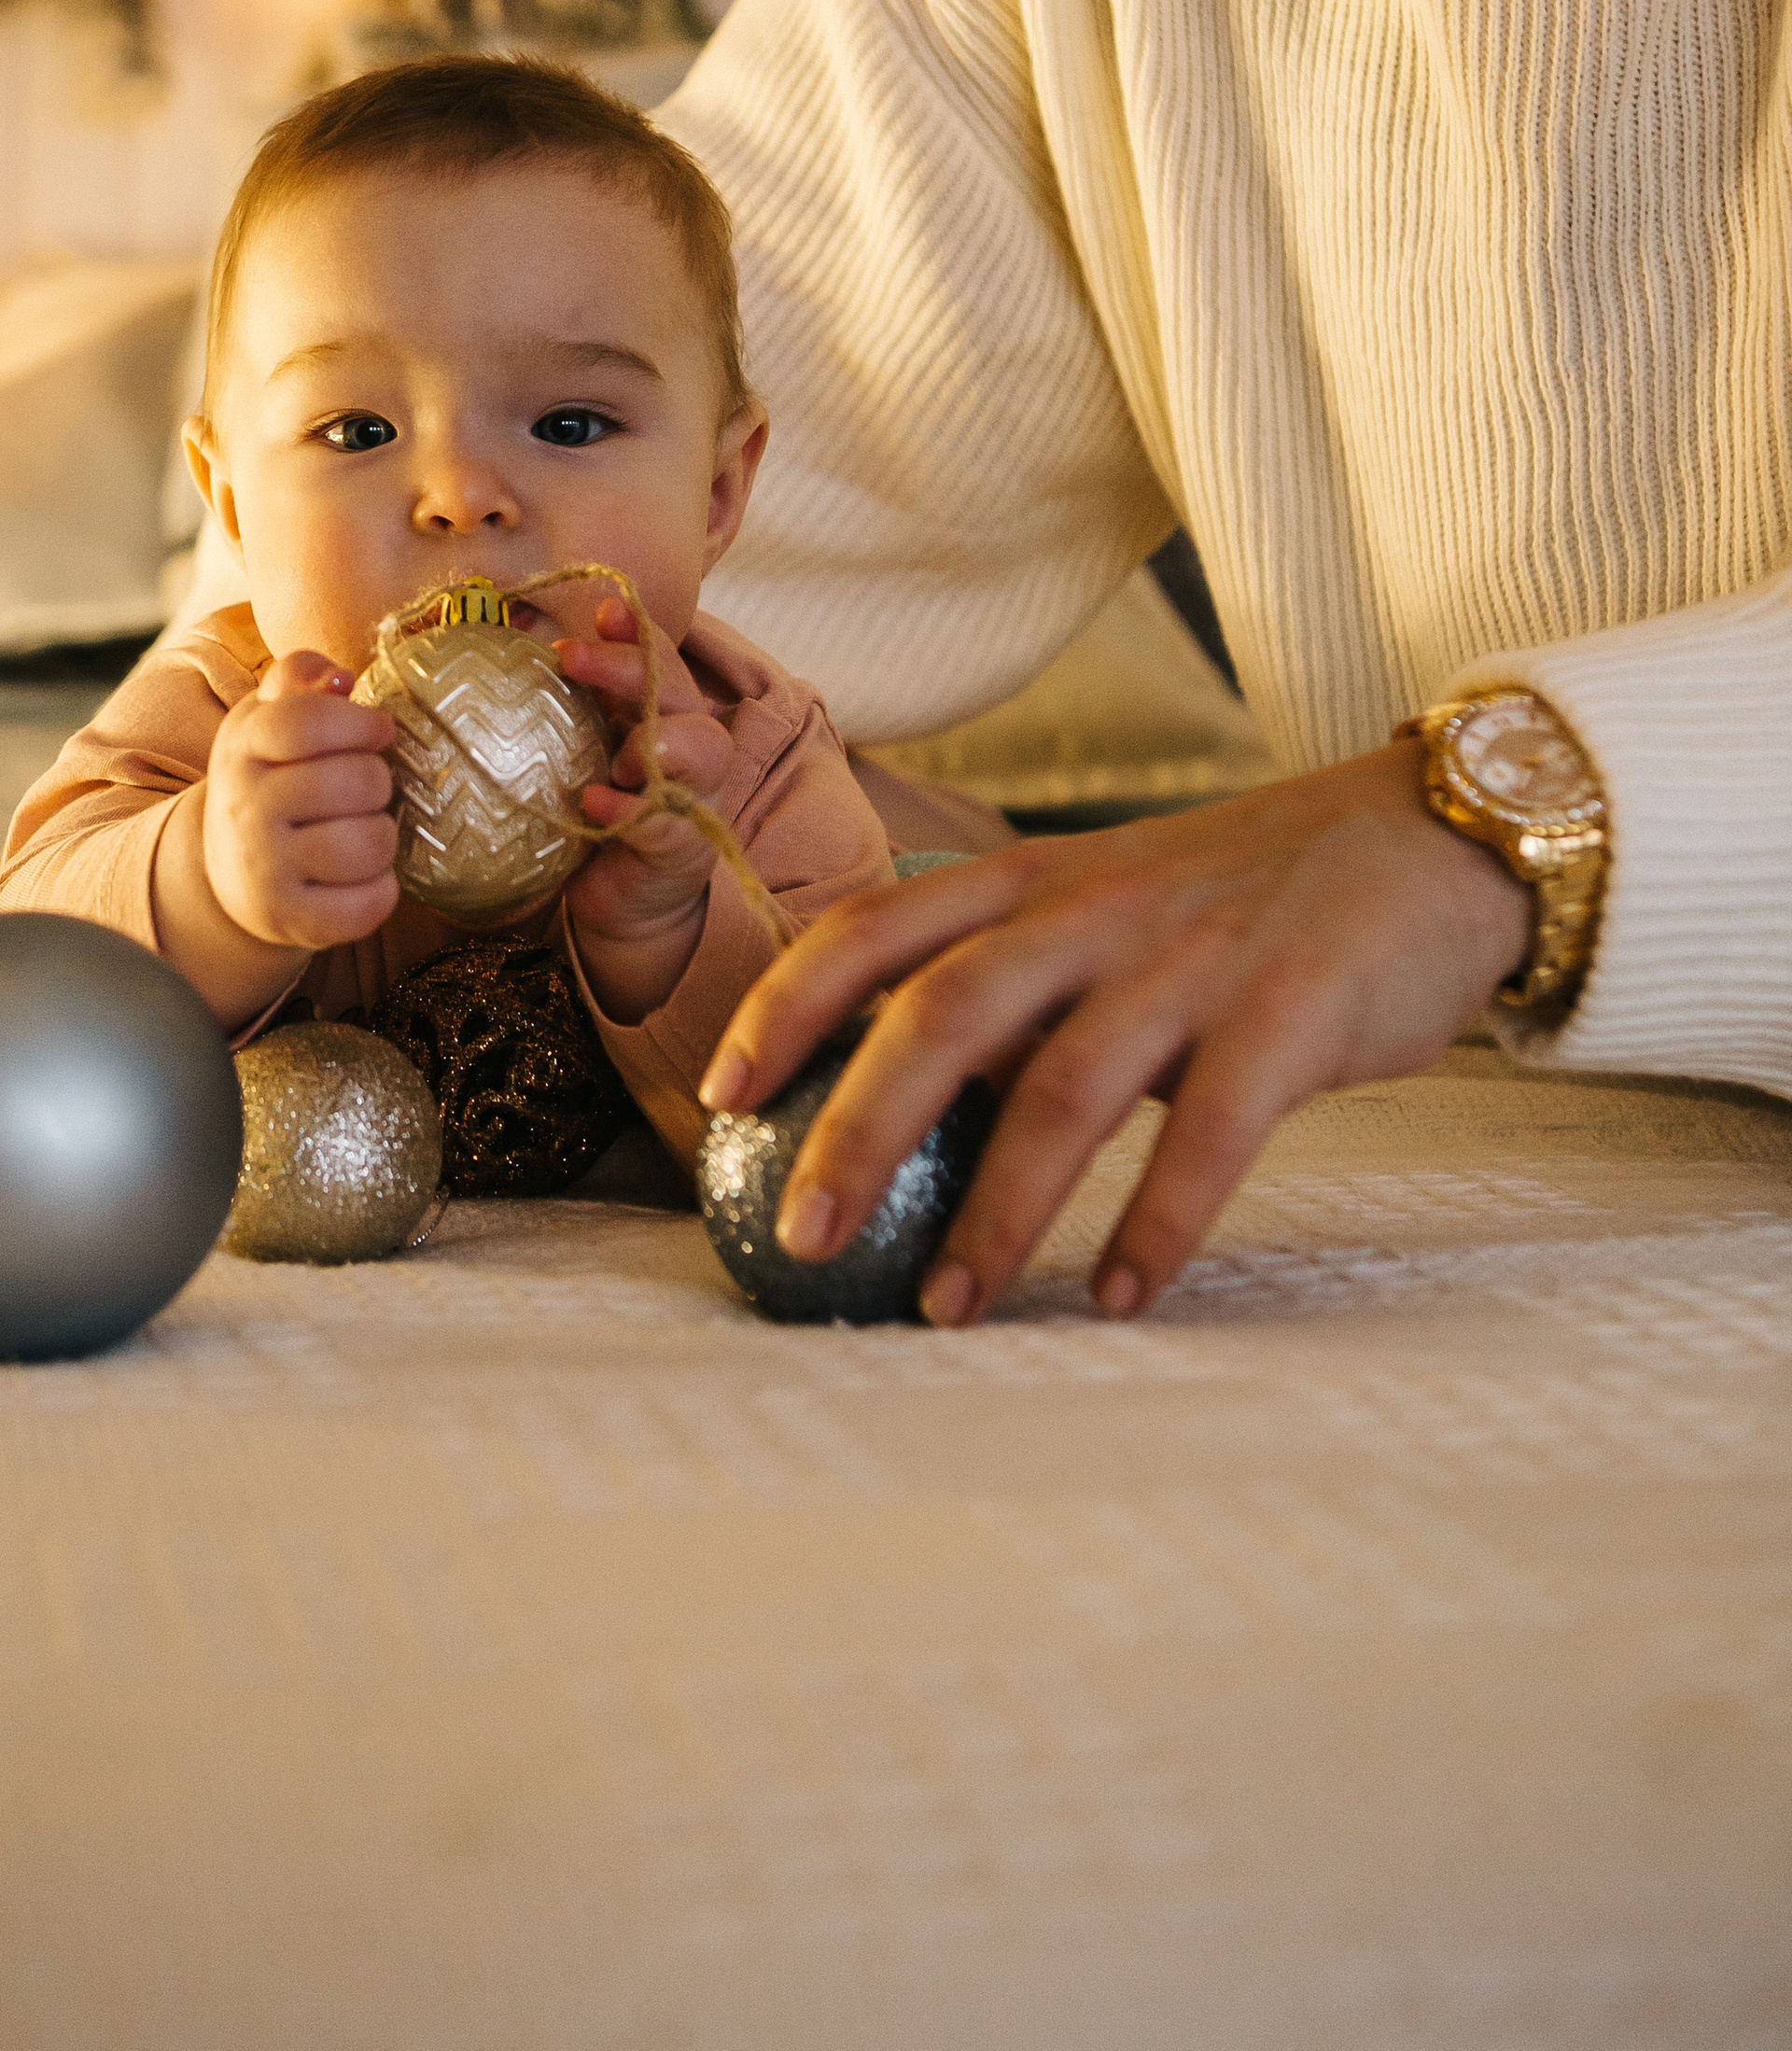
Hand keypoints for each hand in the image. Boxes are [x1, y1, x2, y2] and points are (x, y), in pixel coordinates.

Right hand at [158, 656, 395, 1028]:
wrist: (231, 871)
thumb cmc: (268, 778)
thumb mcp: (267, 718)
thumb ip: (300, 678)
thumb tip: (341, 679)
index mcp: (243, 746)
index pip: (306, 721)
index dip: (360, 722)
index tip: (380, 730)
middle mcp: (246, 808)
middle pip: (356, 781)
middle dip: (378, 781)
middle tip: (363, 790)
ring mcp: (264, 869)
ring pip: (370, 842)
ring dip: (383, 835)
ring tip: (363, 831)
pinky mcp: (289, 920)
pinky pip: (369, 904)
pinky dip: (381, 890)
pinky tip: (363, 878)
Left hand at [554, 596, 738, 1022]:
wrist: (621, 902)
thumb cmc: (589, 815)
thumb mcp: (568, 755)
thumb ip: (547, 711)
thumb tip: (477, 651)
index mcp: (653, 711)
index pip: (653, 655)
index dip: (633, 630)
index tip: (603, 611)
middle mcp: (683, 742)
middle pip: (674, 688)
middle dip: (627, 666)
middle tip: (571, 657)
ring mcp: (690, 792)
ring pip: (702, 747)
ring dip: (658, 739)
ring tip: (617, 753)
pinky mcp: (682, 844)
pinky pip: (665, 820)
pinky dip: (631, 810)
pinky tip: (595, 806)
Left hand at [695, 742, 1531, 1322]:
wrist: (1427, 835)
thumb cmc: (1243, 899)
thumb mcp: (1107, 911)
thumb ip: (1016, 986)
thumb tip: (898, 1108)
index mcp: (1032, 883)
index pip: (871, 926)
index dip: (787, 1005)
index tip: (719, 1096)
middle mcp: (1093, 910)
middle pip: (941, 1013)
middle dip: (856, 1130)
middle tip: (800, 1242)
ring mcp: (1192, 957)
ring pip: (1063, 1084)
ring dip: (996, 1209)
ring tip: (947, 1310)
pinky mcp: (1293, 1009)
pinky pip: (1210, 1129)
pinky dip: (1156, 1220)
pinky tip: (1115, 1298)